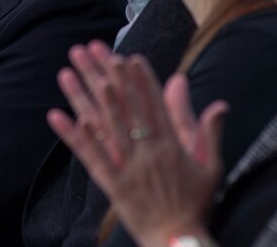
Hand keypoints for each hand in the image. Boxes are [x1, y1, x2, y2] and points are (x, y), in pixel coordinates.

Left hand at [47, 41, 226, 246]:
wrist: (178, 241)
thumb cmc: (196, 204)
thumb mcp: (211, 166)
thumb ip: (210, 131)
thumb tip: (219, 103)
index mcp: (172, 145)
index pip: (154, 104)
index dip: (140, 78)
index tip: (128, 55)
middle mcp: (148, 152)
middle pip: (125, 106)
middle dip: (108, 75)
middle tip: (94, 49)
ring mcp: (128, 168)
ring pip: (104, 125)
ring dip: (86, 97)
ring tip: (72, 72)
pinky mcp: (112, 185)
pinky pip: (89, 157)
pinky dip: (73, 136)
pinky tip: (57, 116)